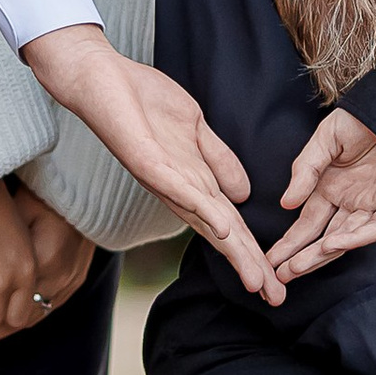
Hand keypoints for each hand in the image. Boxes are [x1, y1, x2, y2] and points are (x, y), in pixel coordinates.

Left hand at [14, 182, 95, 323]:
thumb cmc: (42, 195)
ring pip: (30, 318)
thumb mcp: (14, 213)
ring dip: (2, 329)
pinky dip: (22, 317)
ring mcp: (69, 281)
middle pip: (15, 319)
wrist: (84, 190)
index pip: (4, 305)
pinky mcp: (75, 280)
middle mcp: (57, 278)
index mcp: (40, 261)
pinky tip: (3, 320)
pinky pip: (45, 309)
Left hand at [20, 26, 273, 302]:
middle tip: (276, 297)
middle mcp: (177, 188)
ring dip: (232, 249)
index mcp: (191, 181)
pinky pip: (178, 188)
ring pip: (204, 220)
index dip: (253, 252)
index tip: (276, 282)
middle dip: (249, 264)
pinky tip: (226, 227)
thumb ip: (219, 160)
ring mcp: (162, 177)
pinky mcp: (146, 161)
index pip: (229, 223)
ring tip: (256, 277)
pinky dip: (203, 209)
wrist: (99, 76)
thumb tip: (246, 193)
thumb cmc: (144, 99)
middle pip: (221, 233)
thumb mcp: (195, 128)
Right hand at [273, 107, 375, 275]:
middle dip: (303, 257)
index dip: (290, 242)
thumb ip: (306, 169)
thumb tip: (287, 202)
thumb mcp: (325, 139)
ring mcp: (374, 204)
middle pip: (324, 236)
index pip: (307, 223)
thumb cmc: (362, 119)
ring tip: (299, 266)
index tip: (271, 259)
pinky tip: (334, 243)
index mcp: (331, 188)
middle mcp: (351, 202)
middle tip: (281, 275)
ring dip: (323, 253)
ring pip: (347, 237)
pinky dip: (358, 237)